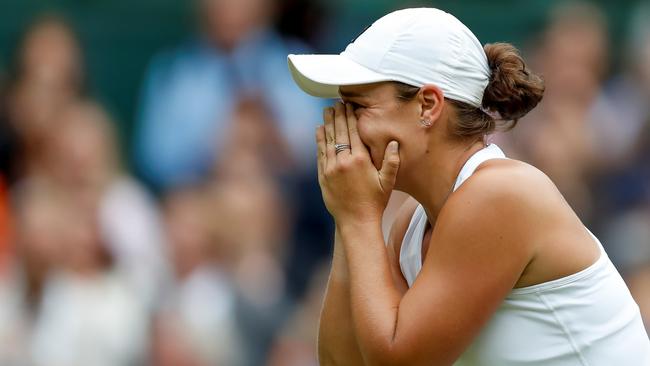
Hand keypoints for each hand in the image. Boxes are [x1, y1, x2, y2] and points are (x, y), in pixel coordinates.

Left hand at [316, 102, 399, 223]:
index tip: (349, 105)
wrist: (356, 221)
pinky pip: (320, 153)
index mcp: (361, 160)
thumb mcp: (388, 182)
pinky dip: (319, 140)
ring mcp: (331, 168)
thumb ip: (391, 161)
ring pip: (328, 140)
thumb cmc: (375, 202)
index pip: (354, 132)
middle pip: (339, 132)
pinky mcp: (323, 176)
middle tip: (336, 103)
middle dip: (338, 116)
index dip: (351, 117)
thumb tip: (394, 142)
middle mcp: (344, 162)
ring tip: (327, 111)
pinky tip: (319, 130)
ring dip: (327, 124)